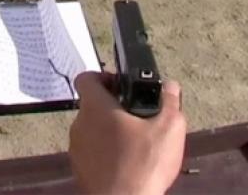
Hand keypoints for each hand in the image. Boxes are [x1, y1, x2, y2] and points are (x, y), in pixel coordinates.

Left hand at [69, 71, 185, 194]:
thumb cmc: (143, 165)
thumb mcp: (168, 128)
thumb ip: (169, 102)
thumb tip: (170, 86)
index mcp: (96, 106)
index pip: (87, 78)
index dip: (103, 77)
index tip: (122, 86)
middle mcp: (80, 123)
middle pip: (92, 104)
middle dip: (112, 107)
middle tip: (135, 116)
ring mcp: (76, 149)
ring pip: (91, 129)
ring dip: (108, 131)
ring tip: (133, 142)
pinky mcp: (80, 170)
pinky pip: (91, 152)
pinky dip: (104, 152)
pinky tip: (125, 162)